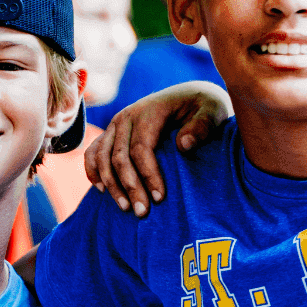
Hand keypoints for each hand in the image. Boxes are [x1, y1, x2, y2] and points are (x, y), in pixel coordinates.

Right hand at [84, 81, 232, 215]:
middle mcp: (128, 116)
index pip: (142, 147)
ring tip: (125, 208)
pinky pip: (94, 152)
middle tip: (142, 212)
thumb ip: (203, 126)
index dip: (148, 175)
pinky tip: (101, 190)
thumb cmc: (203, 106)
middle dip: (130, 187)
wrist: (189, 94)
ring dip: (111, 184)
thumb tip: (184, 145)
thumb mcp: (214, 110)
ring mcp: (116, 124)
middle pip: (119, 156)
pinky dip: (93, 171)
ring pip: (102, 156)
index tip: (160, 198)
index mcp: (151, 110)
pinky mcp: (112, 132)